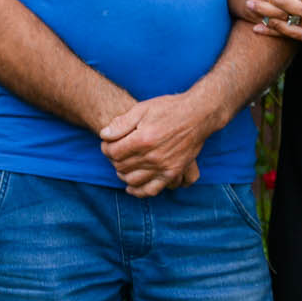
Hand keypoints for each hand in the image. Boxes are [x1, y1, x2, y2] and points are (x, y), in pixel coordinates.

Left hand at [98, 94, 212, 197]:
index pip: (113, 152)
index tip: (107, 143)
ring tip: (122, 165)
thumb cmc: (169, 109)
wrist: (197, 115)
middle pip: (121, 166)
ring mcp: (163, 167)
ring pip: (133, 180)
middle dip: (113, 159)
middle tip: (115, 151)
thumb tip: (104, 135)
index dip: (106, 148)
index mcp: (142, 139)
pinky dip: (139, 191)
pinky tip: (131, 187)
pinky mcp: (173, 172)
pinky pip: (152, 189)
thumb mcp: (142, 109)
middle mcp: (152, 156)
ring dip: (123, 174)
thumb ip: (121, 123)